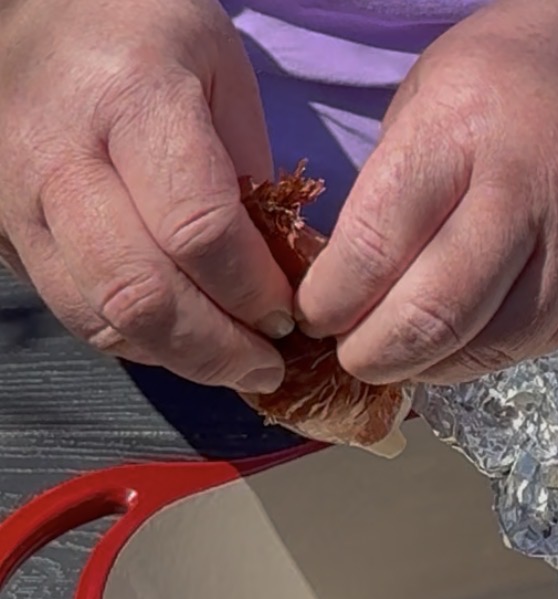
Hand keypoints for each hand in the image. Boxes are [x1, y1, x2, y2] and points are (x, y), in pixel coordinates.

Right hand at [0, 0, 292, 390]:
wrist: (30, 5)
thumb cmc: (142, 30)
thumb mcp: (220, 69)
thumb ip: (247, 169)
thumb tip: (278, 275)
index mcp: (129, 98)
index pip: (198, 232)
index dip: (252, 291)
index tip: (290, 314)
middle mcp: (58, 154)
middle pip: (141, 294)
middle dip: (218, 349)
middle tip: (268, 365)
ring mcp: (15, 198)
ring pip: (100, 317)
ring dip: (179, 358)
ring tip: (232, 364)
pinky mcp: (0, 230)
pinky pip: (73, 311)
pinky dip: (137, 341)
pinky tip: (181, 339)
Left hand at [295, 0, 557, 385]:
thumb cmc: (533, 74)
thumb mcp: (441, 87)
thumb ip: (397, 182)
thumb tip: (352, 279)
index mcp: (464, 130)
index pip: (376, 245)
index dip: (331, 300)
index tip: (314, 313)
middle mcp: (529, 193)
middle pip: (437, 315)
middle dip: (376, 355)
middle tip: (353, 358)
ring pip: (494, 345)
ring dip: (435, 366)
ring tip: (406, 358)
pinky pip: (544, 341)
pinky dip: (493, 352)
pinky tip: (466, 344)